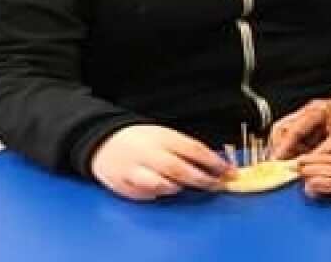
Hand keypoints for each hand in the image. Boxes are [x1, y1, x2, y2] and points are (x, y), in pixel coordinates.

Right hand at [90, 124, 232, 200]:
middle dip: (202, 179)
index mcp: (161, 137)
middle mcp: (148, 153)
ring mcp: (134, 170)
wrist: (102, 141)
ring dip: (177, 187)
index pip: (193, 149)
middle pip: (180, 169)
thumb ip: (185, 148)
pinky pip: (145, 194)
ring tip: (186, 187)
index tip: (229, 171)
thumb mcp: (163, 135)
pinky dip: (157, 194)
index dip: (214, 162)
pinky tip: (163, 190)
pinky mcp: (123, 185)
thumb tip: (213, 162)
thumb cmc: (139, 139)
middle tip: (217, 185)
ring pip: (162, 184)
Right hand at [268, 94, 330, 159]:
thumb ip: (322, 155)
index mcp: (315, 111)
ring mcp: (310, 117)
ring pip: (288, 133)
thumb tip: (307, 169)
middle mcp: (309, 111)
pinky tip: (304, 158)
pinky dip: (297, 148)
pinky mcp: (312, 124)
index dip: (282, 148)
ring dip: (289, 149)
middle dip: (280, 147)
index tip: (276, 162)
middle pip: (283, 128)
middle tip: (281, 164)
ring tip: (295, 163)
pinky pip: (298, 137)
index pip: (291, 130)